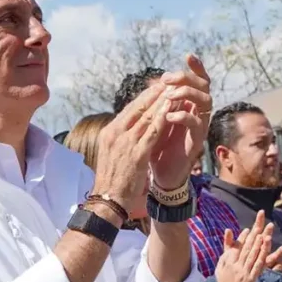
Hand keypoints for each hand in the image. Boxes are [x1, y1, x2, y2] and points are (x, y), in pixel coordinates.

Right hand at [92, 83, 173, 219]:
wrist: (108, 198)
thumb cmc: (112, 178)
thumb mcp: (112, 152)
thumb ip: (121, 137)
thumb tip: (131, 125)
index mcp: (110, 132)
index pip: (129, 109)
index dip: (144, 97)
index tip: (156, 87)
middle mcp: (116, 134)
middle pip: (137, 108)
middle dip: (154, 94)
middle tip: (167, 82)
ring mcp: (126, 143)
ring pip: (146, 116)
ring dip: (161, 102)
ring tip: (173, 90)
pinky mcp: (137, 154)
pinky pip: (152, 132)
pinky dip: (162, 118)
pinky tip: (172, 109)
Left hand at [148, 54, 212, 191]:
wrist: (161, 173)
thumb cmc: (158, 144)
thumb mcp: (156, 120)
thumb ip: (158, 103)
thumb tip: (153, 82)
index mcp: (189, 105)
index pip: (198, 81)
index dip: (197, 68)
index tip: (188, 56)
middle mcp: (199, 113)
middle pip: (205, 87)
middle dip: (188, 78)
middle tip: (168, 79)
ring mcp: (200, 126)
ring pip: (205, 102)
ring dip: (187, 94)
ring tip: (169, 96)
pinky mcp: (197, 141)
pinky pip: (196, 124)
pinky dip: (183, 117)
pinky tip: (169, 116)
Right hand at [216, 210, 271, 281]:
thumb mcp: (219, 270)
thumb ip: (224, 257)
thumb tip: (228, 248)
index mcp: (227, 262)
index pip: (236, 247)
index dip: (242, 238)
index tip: (248, 230)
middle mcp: (235, 266)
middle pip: (245, 249)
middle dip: (252, 237)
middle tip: (258, 227)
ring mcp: (244, 272)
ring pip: (252, 255)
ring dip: (258, 244)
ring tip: (264, 234)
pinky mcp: (251, 278)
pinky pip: (258, 265)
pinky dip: (262, 256)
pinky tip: (266, 250)